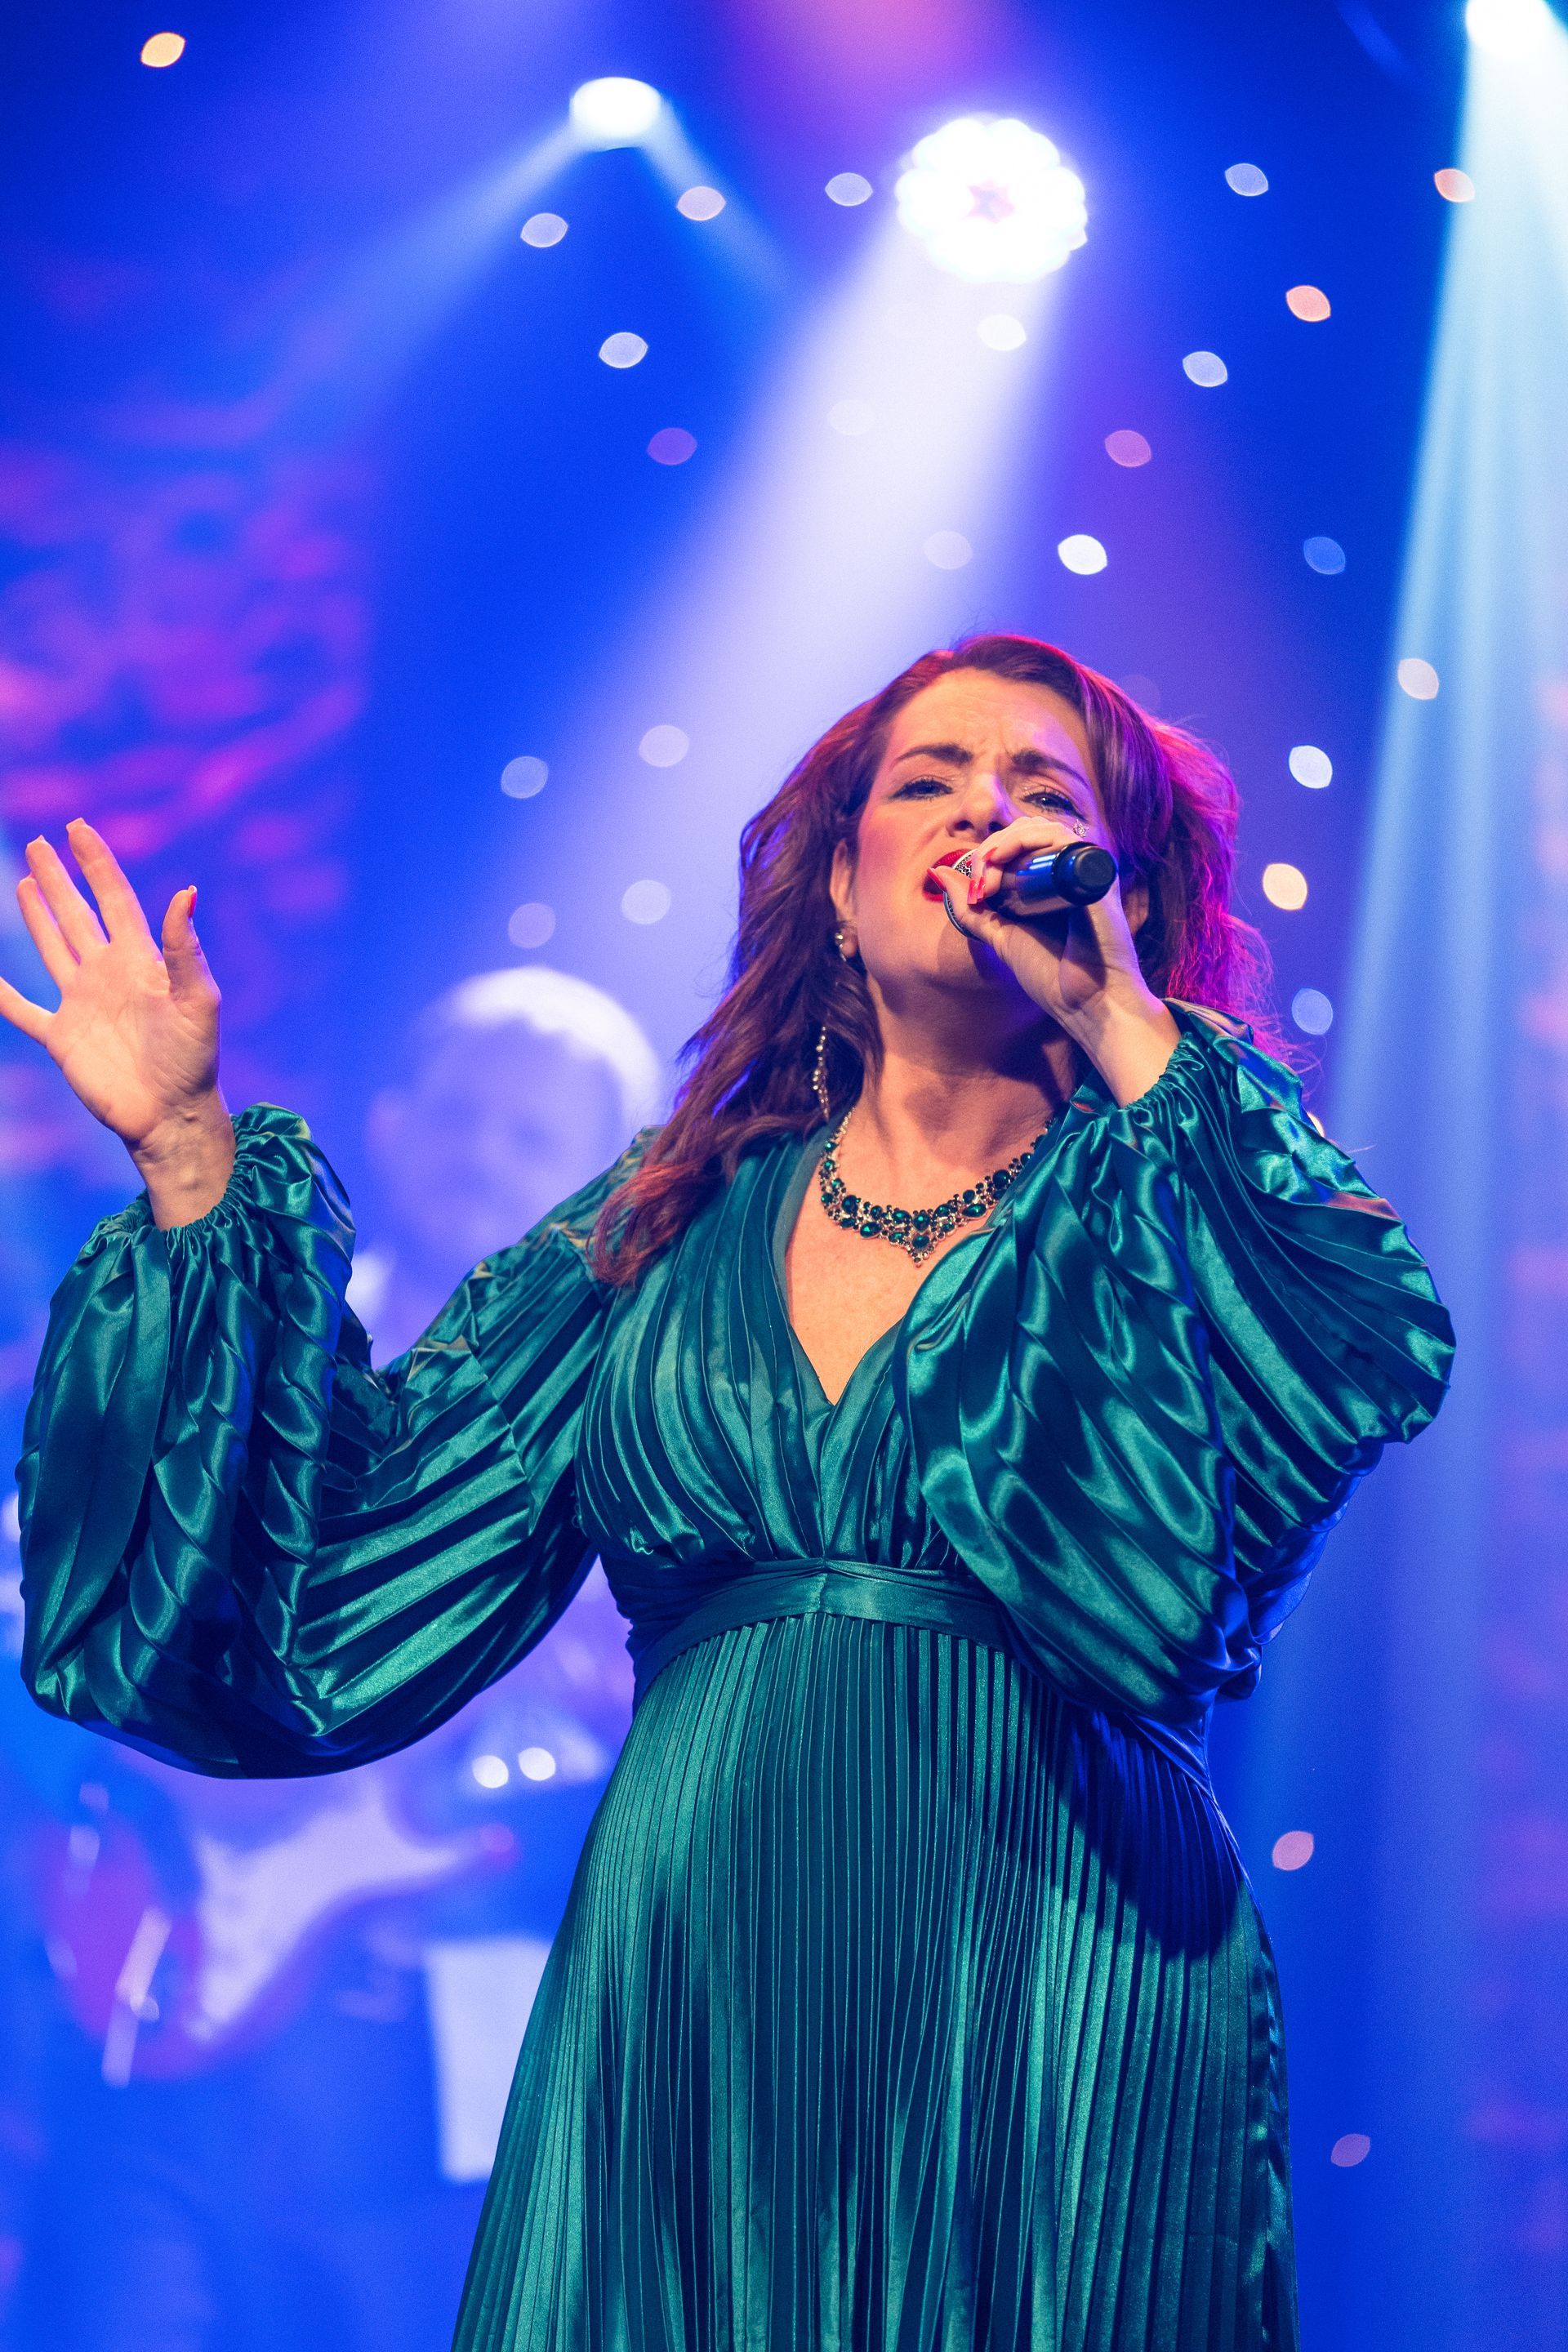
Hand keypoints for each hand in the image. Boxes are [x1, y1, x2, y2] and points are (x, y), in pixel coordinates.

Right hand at [0, 821, 234, 1222]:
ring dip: (38, 915)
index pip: (114, 899)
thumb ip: (184, 949)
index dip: (96, 863)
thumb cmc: (193, 1060)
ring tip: (25, 880)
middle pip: (77, 914)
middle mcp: (108, 975)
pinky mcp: (61, 1037)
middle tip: (40, 842)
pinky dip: (3, 995)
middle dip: (59, 878)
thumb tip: (185, 892)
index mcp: (140, 961)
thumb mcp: (198, 1001)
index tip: (78, 828)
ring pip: (53, 947)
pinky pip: (23, 1010)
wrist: (171, 1115)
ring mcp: (82, 1004)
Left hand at [927, 815, 1180, 1102]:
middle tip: (978, 884)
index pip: (1015, 843)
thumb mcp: (999, 935)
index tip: (973, 893)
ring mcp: (1084, 869)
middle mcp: (1068, 870)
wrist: (1087, 1004)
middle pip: (1025, 830)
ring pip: (1041, 829)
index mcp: (1050, 881)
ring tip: (988, 879)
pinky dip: (1028, 841)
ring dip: (1004, 845)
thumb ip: (971, 908)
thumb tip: (939, 873)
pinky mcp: (1095, 874)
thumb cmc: (1051, 975)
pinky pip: (1063, 839)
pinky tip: (1004, 859)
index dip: (986, 857)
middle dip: (990, 851)